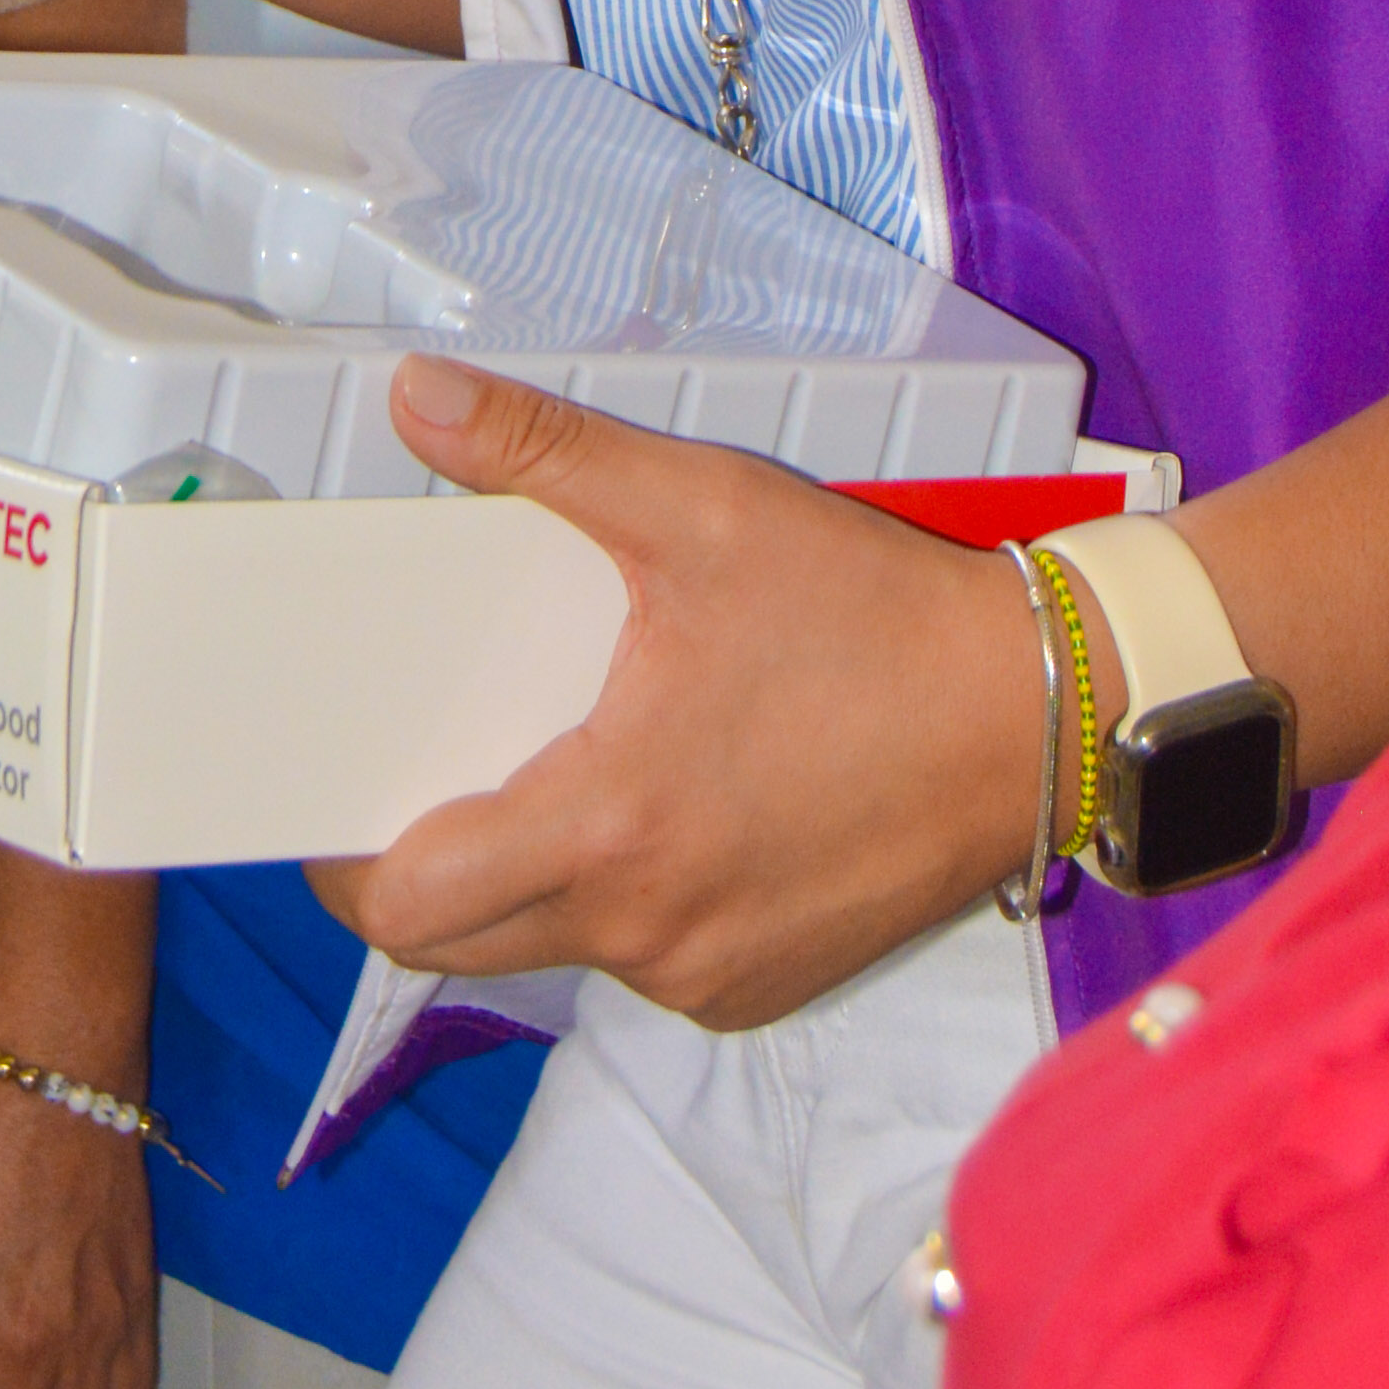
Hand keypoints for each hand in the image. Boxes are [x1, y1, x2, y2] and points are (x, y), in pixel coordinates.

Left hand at [309, 354, 1045, 1030]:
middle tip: (434, 773)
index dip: (347, 858)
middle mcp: (651, 931)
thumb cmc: (878, 616)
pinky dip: (629, 903)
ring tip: (567, 768)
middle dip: (424, 870)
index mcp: (611, 828)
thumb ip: (542, 453)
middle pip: (458, 942)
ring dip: (532, 882)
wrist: (1043, 713)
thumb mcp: (701, 509)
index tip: (345, 790)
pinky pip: (646, 964)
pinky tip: (670, 811)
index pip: (405, 904)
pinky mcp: (764, 987)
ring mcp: (710, 973)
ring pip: (554, 951)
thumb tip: (416, 402)